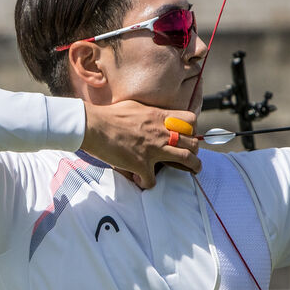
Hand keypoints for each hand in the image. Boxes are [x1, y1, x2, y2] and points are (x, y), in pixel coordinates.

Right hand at [81, 101, 200, 187]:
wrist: (94, 126)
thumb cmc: (110, 115)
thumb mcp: (136, 106)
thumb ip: (149, 113)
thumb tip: (151, 116)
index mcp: (159, 117)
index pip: (190, 120)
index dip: (192, 128)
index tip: (188, 134)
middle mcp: (161, 133)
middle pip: (193, 142)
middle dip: (196, 150)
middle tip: (193, 155)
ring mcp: (153, 150)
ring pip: (186, 160)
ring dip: (192, 167)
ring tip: (193, 170)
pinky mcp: (141, 165)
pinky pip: (153, 180)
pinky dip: (148, 183)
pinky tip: (142, 181)